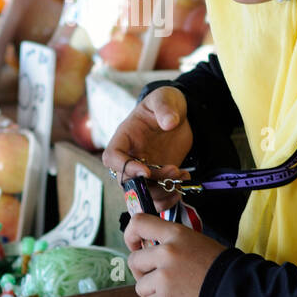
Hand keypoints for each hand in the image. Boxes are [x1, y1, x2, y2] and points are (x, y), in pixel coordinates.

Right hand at [102, 86, 192, 211]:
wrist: (180, 114)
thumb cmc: (165, 102)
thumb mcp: (164, 98)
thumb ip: (165, 108)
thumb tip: (170, 122)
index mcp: (125, 137)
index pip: (112, 158)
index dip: (125, 168)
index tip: (145, 171)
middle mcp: (131, 157)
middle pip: (128, 182)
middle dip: (151, 182)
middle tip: (174, 170)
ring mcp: (144, 170)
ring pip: (143, 194)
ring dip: (163, 191)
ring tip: (182, 176)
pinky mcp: (158, 178)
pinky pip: (157, 198)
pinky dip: (170, 198)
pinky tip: (184, 182)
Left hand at [125, 214, 224, 296]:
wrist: (236, 290)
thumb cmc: (218, 266)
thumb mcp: (195, 241)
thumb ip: (171, 243)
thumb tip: (147, 251)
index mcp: (175, 234)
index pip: (139, 223)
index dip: (131, 235)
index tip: (136, 246)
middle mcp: (167, 253)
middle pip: (134, 261)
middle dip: (143, 272)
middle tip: (159, 279)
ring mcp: (165, 278)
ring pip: (140, 287)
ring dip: (152, 293)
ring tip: (173, 293)